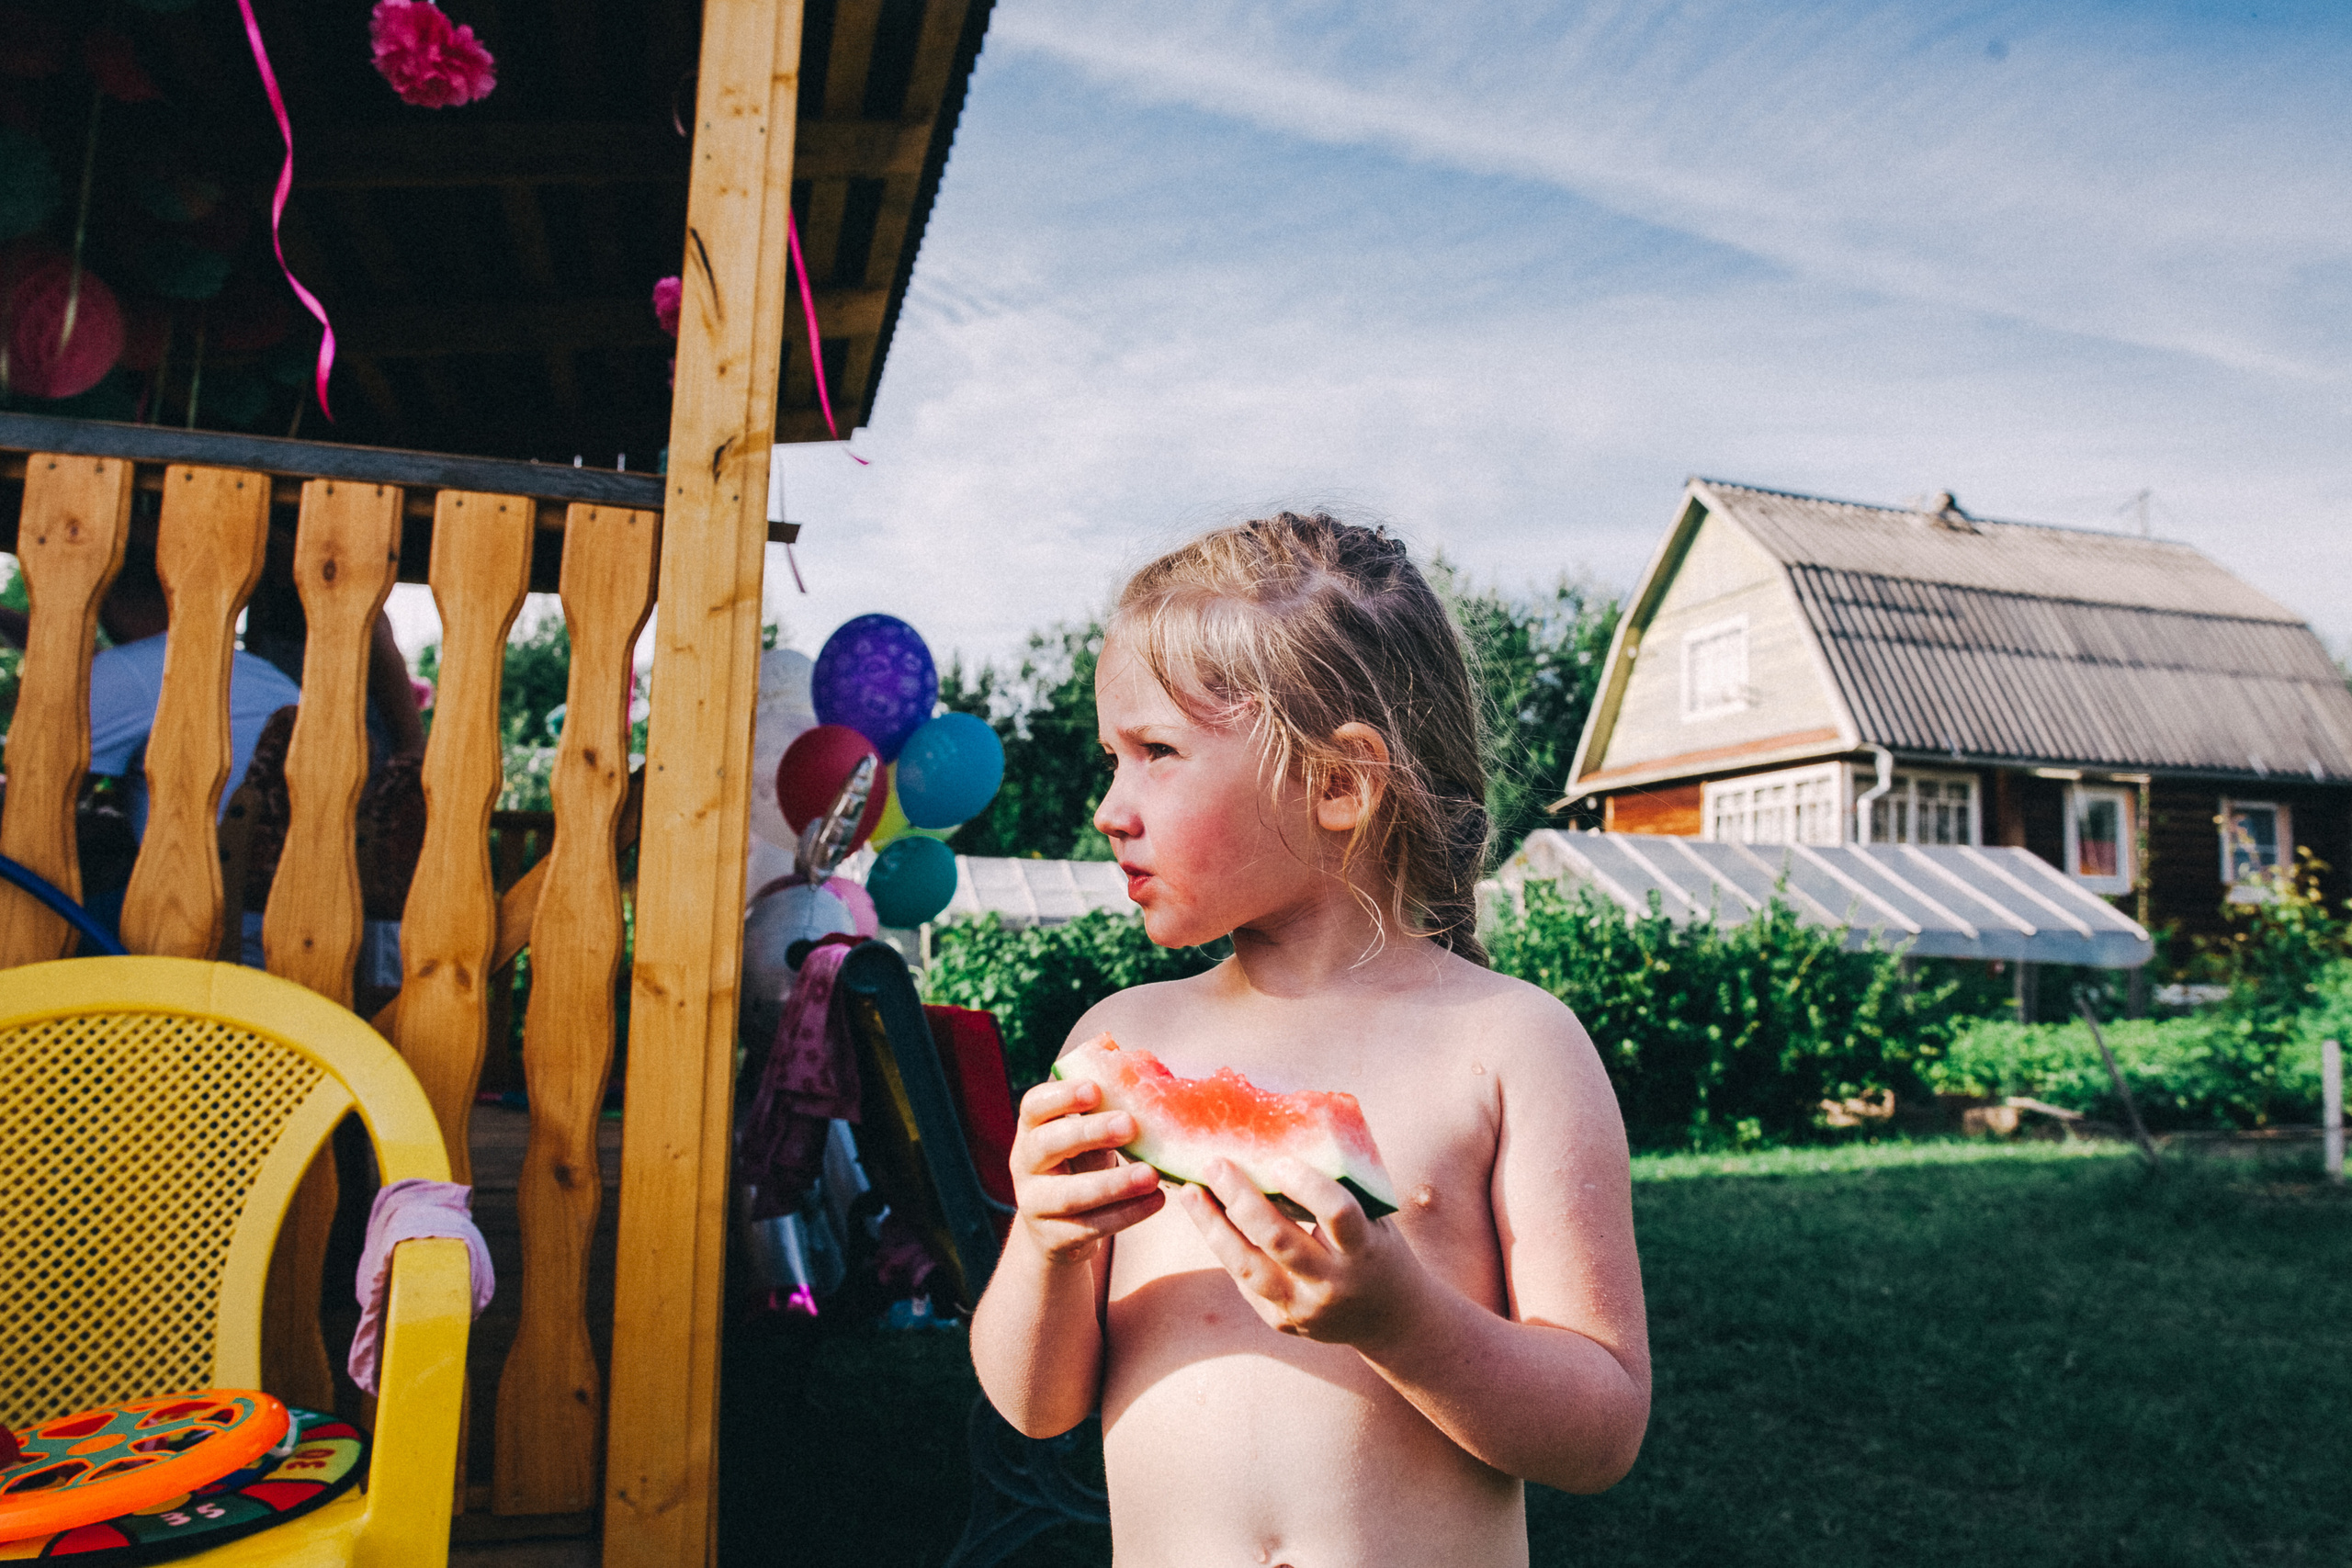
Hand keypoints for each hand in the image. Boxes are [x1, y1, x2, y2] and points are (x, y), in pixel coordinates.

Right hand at [1009, 1077, 1165, 1265]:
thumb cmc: (1079, 1162)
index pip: (1033, 1106)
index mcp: (1032, 1129)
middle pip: (1047, 1145)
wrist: (1059, 1229)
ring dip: (1114, 1183)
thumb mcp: (1084, 1127)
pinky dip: (1126, 1215)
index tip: (1095, 1089)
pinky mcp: (1055, 1238)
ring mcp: (1036, 1204)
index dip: (1061, 1096)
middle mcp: (1025, 1164)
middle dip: (1089, 1133)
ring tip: (1152, 1175)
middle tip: (1131, 1124)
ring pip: (1070, 1194)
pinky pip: (1090, 1228)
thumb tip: (1113, 1043)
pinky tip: (1157, 1201)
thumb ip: (1098, 1091)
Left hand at [1178, 1158, 1427, 1346]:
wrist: (1391, 1320)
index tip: (1279, 1160)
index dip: (1308, 1186)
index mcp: (1364, 1250)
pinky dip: (1224, 1245)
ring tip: (1190, 1192)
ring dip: (1213, 1226)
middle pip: (1278, 1239)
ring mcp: (1303, 1307)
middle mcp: (1332, 1283)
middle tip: (1215, 1164)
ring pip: (1247, 1266)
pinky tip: (1206, 1217)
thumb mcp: (1375, 1221)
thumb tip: (1288, 1136)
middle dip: (1240, 1198)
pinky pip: (1244, 1281)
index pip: (1338, 1214)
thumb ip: (1340, 1189)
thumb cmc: (1377, 1250)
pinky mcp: (1280, 1320)